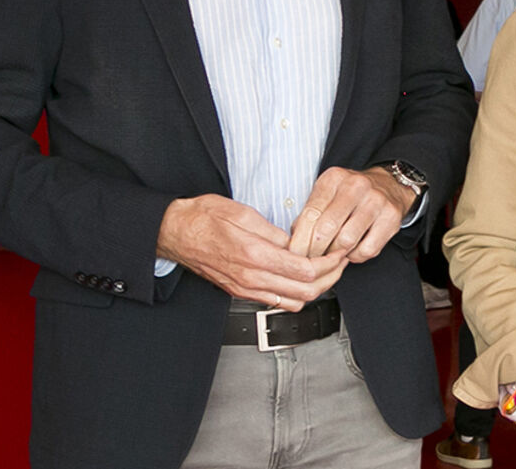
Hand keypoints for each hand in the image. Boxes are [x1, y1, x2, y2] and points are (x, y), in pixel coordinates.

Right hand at [157, 194, 347, 309]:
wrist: (173, 233)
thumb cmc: (202, 217)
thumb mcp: (242, 213)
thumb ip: (274, 232)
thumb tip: (297, 243)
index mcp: (255, 256)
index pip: (306, 270)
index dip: (331, 263)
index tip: (341, 251)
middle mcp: (251, 278)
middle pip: (306, 291)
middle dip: (331, 277)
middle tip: (341, 261)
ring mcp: (245, 288)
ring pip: (294, 302)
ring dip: (316, 289)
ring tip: (326, 269)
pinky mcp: (240, 291)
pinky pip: (276, 301)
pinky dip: (296, 293)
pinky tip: (302, 277)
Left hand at [286, 166, 418, 260]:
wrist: (389, 185)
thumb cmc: (349, 195)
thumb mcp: (326, 195)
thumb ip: (308, 215)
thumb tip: (293, 244)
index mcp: (334, 178)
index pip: (310, 214)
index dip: (299, 240)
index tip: (295, 255)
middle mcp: (356, 185)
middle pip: (326, 228)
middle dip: (315, 251)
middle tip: (311, 260)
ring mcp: (376, 200)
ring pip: (346, 240)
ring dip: (336, 254)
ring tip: (332, 254)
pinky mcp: (392, 217)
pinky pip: (367, 249)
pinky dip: (356, 256)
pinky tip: (352, 251)